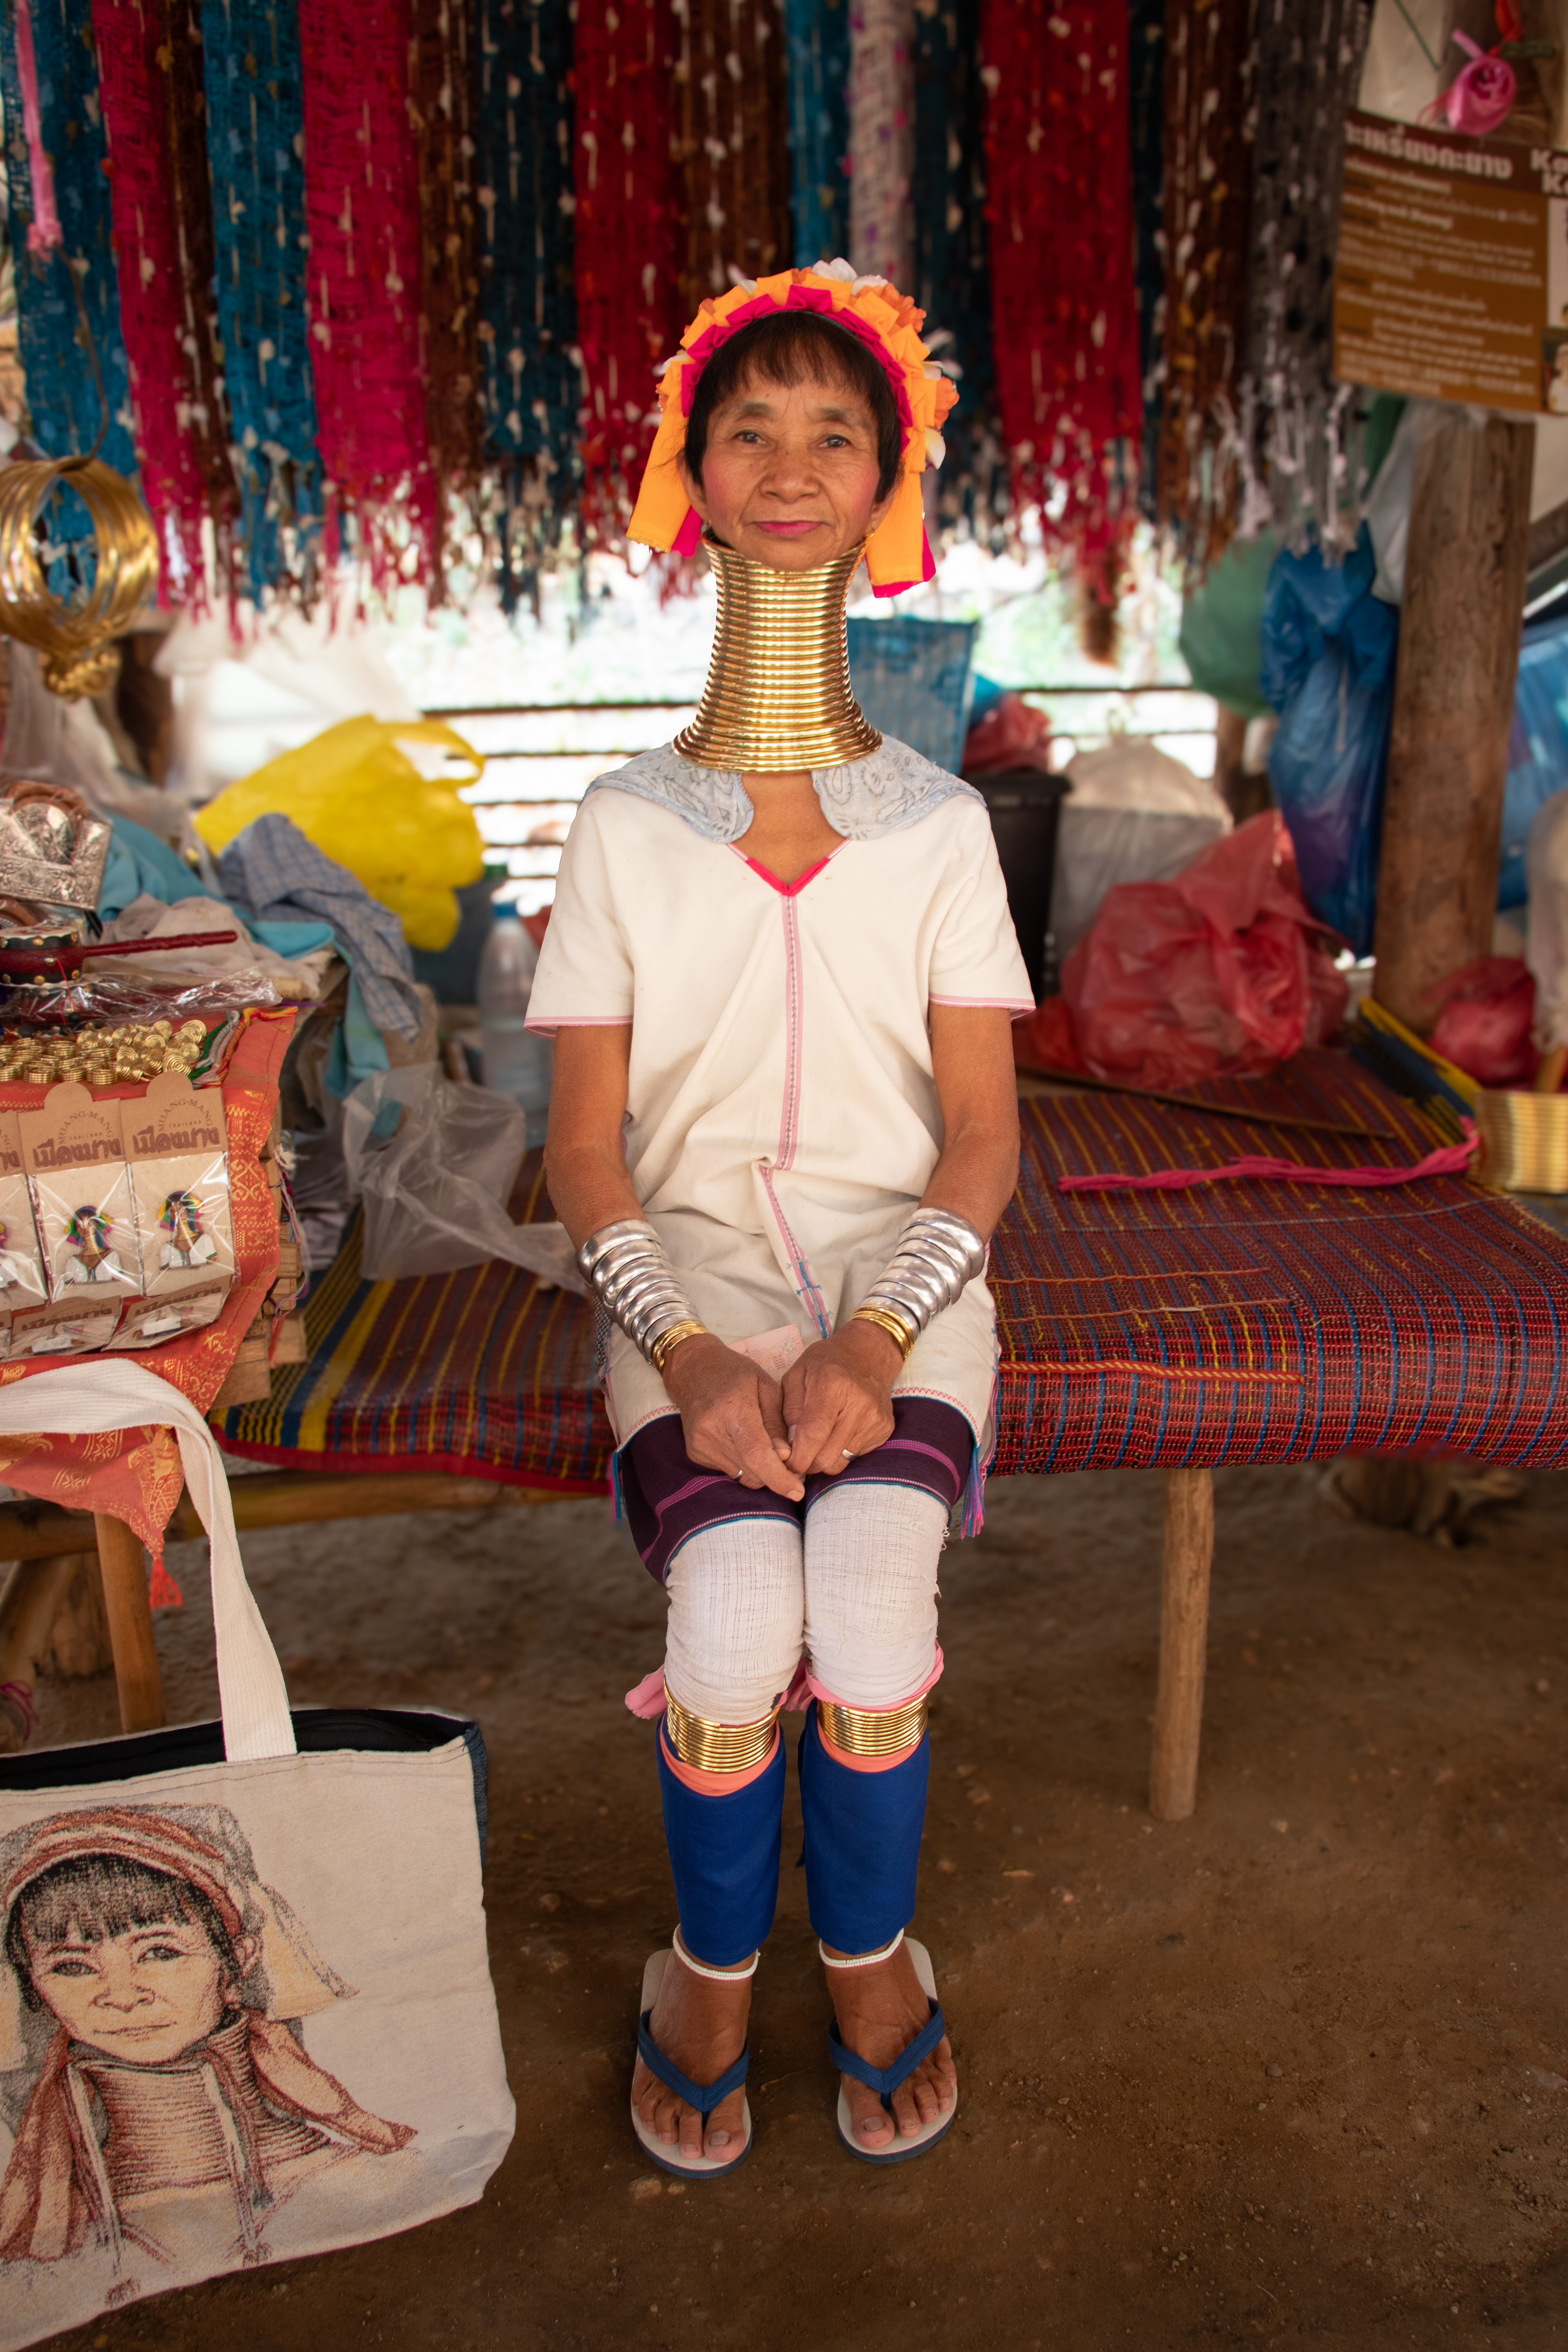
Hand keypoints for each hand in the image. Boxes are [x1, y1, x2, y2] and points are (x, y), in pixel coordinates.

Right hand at [660, 1335, 804, 1499]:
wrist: (692, 1370)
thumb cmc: (735, 1374)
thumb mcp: (766, 1387)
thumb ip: (777, 1424)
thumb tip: (786, 1457)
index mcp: (733, 1410)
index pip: (756, 1454)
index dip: (778, 1477)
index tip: (797, 1491)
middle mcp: (712, 1432)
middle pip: (752, 1471)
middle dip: (776, 1474)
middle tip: (792, 1464)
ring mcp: (700, 1446)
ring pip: (742, 1475)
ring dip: (760, 1470)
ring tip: (767, 1449)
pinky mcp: (696, 1454)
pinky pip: (730, 1470)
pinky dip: (744, 1464)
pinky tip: (743, 1443)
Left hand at [780, 1321, 899, 1477]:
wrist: (868, 1354)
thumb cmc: (825, 1364)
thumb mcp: (796, 1375)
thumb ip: (789, 1411)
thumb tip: (790, 1448)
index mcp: (832, 1385)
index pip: (814, 1434)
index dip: (798, 1457)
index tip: (787, 1465)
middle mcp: (859, 1403)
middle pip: (827, 1456)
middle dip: (808, 1462)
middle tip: (800, 1453)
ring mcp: (875, 1418)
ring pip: (840, 1462)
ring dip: (824, 1459)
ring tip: (819, 1441)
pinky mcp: (885, 1428)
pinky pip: (855, 1456)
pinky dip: (841, 1451)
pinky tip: (839, 1432)